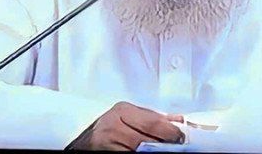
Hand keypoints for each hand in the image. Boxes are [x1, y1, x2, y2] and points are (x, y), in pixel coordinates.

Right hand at [66, 101, 184, 150]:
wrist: (78, 135)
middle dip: (166, 146)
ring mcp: (108, 144)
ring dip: (154, 152)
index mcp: (122, 111)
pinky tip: (145, 153)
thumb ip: (153, 117)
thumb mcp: (129, 115)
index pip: (155, 124)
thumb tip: (178, 121)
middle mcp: (113, 127)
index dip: (172, 133)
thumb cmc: (107, 125)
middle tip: (177, 148)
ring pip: (140, 152)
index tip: (183, 138)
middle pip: (149, 141)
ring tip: (163, 151)